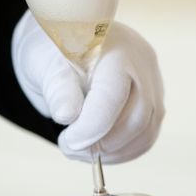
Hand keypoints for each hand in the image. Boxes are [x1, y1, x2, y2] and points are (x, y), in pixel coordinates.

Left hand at [12, 10, 163, 163]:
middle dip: (102, 143)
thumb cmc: (52, 51)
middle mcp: (141, 63)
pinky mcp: (152, 99)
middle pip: (136, 118)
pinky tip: (98, 149)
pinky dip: (123, 150)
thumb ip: (57, 89)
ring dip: (113, 152)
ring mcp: (152, 81)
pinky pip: (146, 134)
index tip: (68, 141)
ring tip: (80, 150)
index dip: (92, 127)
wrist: (63, 43)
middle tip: (70, 147)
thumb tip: (67, 116)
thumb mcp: (44, 64)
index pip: (112, 96)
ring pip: (145, 131)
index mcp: (114, 48)